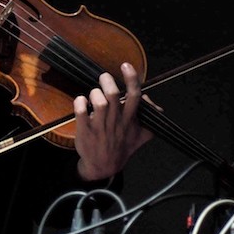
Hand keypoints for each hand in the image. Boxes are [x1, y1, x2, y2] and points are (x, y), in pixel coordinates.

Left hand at [73, 62, 154, 180]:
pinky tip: (80, 101)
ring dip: (94, 92)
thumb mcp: (143, 135)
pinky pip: (81, 113)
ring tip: (93, 94)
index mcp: (129, 119)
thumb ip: (151, 118)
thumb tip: (154, 104)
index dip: (131, 78)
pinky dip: (79, 102)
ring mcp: (100, 127)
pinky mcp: (85, 131)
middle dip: (107, 81)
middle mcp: (116, 121)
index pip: (134, 96)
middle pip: (113, 95)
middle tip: (103, 78)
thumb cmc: (122, 147)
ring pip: (98, 102)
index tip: (126, 65)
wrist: (103, 167)